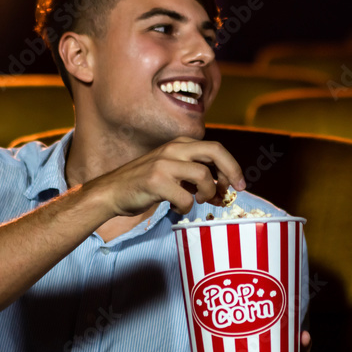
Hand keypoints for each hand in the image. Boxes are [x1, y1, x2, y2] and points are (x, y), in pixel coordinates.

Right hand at [85, 137, 245, 215]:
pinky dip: (186, 207)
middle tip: (237, 189)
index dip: (232, 166)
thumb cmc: (145, 184)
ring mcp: (164, 163)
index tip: (239, 184)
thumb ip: (196, 176)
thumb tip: (223, 191)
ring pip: (203, 175)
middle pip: (215, 152)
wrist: (111, 191)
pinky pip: (185, 197)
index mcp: (179, 144)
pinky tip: (176, 207)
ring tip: (198, 199)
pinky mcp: (156, 181)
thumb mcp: (172, 171)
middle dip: (232, 171)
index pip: (216, 148)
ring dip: (207, 192)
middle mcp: (173, 149)